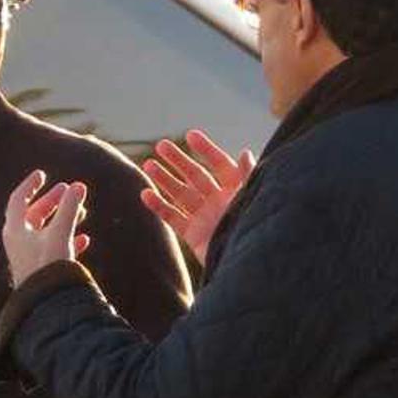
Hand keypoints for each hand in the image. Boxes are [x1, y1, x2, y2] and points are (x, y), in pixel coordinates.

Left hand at [2, 171, 89, 286]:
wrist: (45, 302)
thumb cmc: (47, 266)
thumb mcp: (59, 233)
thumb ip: (70, 208)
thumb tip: (79, 186)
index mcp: (15, 229)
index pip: (19, 199)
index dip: (31, 185)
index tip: (42, 174)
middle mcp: (19, 241)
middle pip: (34, 214)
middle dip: (53, 201)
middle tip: (68, 190)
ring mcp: (30, 255)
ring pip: (46, 230)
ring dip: (63, 219)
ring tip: (82, 211)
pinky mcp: (42, 268)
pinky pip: (54, 248)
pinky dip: (68, 239)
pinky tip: (84, 239)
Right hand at [141, 130, 254, 266]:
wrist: (244, 263)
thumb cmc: (253, 230)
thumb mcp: (252, 199)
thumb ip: (248, 176)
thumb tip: (244, 152)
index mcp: (234, 190)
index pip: (219, 164)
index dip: (206, 149)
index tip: (190, 135)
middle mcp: (217, 201)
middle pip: (195, 176)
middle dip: (178, 161)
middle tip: (161, 145)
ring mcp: (204, 217)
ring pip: (180, 193)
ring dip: (164, 179)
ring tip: (148, 164)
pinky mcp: (192, 234)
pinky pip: (172, 217)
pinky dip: (159, 206)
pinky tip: (145, 193)